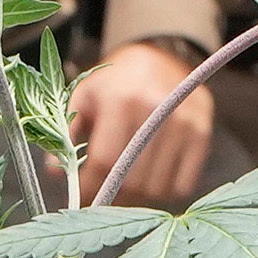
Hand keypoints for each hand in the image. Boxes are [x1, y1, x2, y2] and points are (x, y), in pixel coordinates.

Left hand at [69, 40, 221, 204]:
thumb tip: (56, 173)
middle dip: (114, 197)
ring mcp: (183, 123)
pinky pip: (182, 186)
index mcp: (122, 99)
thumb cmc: (117, 82)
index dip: (91, 187)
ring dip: (138, 197)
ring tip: (126, 185)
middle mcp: (156, 110)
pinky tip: (151, 178)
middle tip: (103, 198)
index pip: (106, 161)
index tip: (81, 200)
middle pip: (133, 179)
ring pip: (157, 187)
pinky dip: (164, 192)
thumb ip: (67, 132)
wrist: (161, 57)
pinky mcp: (201, 133)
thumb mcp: (84, 96)